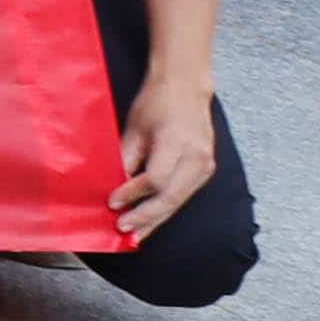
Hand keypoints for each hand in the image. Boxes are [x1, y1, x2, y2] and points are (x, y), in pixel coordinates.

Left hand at [114, 75, 218, 242]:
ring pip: (179, 200)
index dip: (132, 193)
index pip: (154, 179)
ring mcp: (206, 164)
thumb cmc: (156, 102)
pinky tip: (152, 217)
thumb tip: (114, 186)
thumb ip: (127, 157)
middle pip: (170, 197)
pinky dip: (167, 207)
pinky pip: (185, 194)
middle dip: (146, 216)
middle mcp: (196, 157)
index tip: (112, 202)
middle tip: (125, 231)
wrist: (186, 86)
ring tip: (137, 234)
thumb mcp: (135, 126)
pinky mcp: (207, 169)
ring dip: (156, 218)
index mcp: (176, 142)